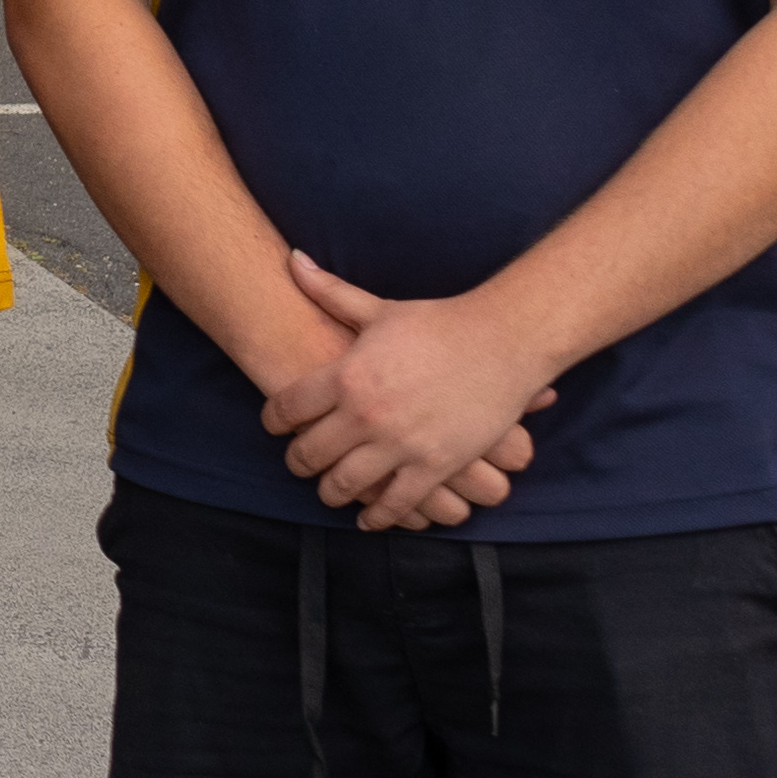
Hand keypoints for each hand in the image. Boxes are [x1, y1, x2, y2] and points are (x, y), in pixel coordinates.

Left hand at [280, 262, 548, 531]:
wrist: (503, 341)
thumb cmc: (439, 323)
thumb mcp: (379, 310)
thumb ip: (330, 293)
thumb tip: (291, 259)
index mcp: (346, 375)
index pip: (285, 409)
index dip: (273, 421)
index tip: (275, 426)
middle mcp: (365, 415)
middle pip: (307, 454)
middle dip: (298, 462)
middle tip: (300, 462)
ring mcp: (399, 445)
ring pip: (344, 486)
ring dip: (331, 492)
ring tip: (330, 489)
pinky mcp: (434, 467)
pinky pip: (395, 505)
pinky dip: (377, 517)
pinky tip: (369, 517)